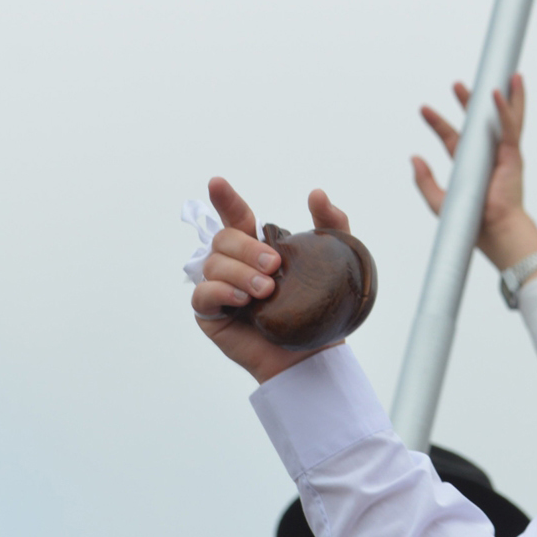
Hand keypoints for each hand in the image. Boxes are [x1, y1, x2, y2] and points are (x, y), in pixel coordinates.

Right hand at [189, 177, 351, 382]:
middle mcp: (234, 264)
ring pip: (212, 263)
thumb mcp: (334, 261)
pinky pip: (202, 293)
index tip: (218, 183)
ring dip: (240, 272)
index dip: (225, 199)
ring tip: (266, 290)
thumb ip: (331, 225)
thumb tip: (316, 193)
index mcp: (257, 248)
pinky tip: (241, 300)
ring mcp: (219, 287)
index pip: (237, 217)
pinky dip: (220, 291)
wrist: (314, 354)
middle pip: (223, 238)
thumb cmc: (319, 309)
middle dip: (247, 247)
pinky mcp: (210, 313)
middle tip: (275, 265)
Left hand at [411, 73, 536, 272]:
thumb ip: (425, 180)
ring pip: (503, 118)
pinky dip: (505, 108)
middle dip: (468, 102)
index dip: (437, 122)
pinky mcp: (512, 154)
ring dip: (502, 96)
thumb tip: (414, 158)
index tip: (423, 109)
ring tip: (503, 75)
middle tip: (457, 84)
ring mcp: (502, 153)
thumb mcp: (439, 200)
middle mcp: (487, 156)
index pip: (451, 137)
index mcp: (470, 165)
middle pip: (478, 122)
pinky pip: (509, 126)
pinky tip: (499, 92)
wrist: (494, 230)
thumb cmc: (472, 221)